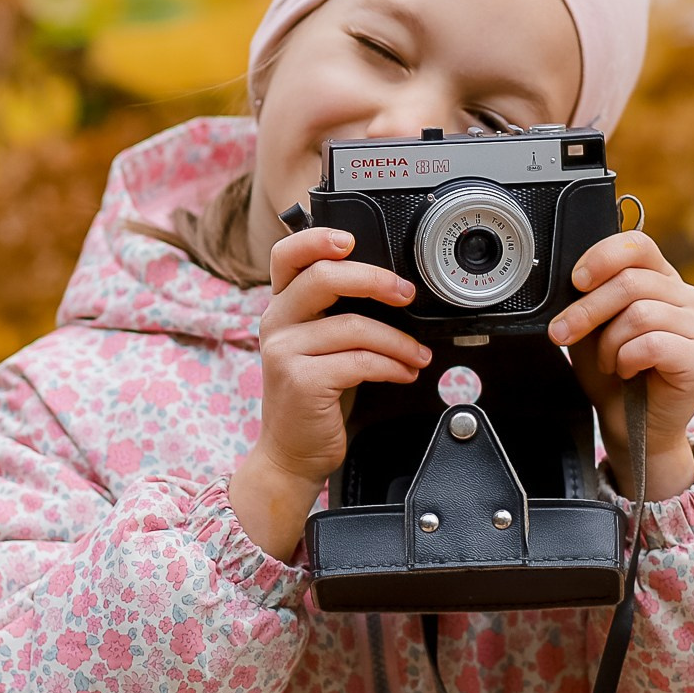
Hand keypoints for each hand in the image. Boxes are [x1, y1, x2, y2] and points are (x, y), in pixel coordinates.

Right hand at [230, 225, 431, 560]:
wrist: (290, 454)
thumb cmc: (314, 398)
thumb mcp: (319, 347)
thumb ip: (336, 314)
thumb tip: (390, 287)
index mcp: (281, 308)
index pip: (285, 256)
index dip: (316, 238)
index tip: (351, 239)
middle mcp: (276, 324)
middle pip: (322, 278)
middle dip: (374, 280)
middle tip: (406, 293)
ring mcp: (284, 352)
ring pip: (352, 326)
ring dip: (397, 339)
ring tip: (417, 353)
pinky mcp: (301, 382)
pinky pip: (359, 361)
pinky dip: (391, 365)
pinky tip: (403, 372)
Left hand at [547, 229, 693, 503]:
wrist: (630, 426)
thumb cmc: (613, 374)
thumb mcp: (592, 327)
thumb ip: (590, 297)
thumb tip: (572, 279)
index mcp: (661, 280)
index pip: (638, 245)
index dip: (603, 257)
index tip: (576, 280)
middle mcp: (686, 297)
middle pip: (631, 281)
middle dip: (587, 309)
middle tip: (564, 333)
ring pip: (640, 313)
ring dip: (609, 342)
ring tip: (608, 362)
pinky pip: (654, 343)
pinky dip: (627, 359)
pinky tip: (626, 371)